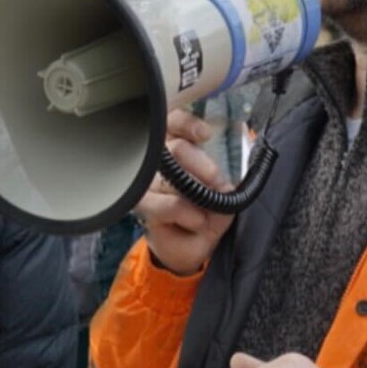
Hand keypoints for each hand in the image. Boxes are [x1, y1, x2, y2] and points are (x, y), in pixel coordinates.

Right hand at [133, 108, 234, 274]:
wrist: (190, 245)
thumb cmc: (206, 212)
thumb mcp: (224, 196)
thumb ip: (225, 184)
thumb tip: (224, 183)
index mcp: (178, 147)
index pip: (174, 122)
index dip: (187, 123)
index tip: (205, 134)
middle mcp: (159, 160)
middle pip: (176, 148)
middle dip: (202, 165)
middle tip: (217, 182)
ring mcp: (147, 180)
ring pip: (170, 177)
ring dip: (196, 193)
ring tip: (207, 210)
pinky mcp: (141, 203)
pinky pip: (164, 203)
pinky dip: (184, 212)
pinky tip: (195, 221)